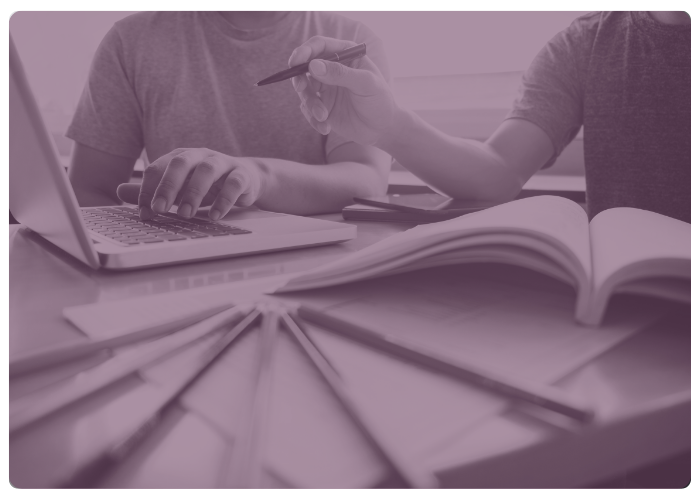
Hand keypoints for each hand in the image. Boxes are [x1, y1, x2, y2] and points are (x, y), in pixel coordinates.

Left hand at [116, 148, 263, 219]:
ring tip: (186, 215)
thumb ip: (153, 190)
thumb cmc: (208, 184)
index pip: (158, 168)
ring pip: (207, 171)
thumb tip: (120, 191)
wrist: (246, 179)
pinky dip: (224, 201)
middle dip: (167, 186)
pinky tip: (214, 216)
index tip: (145, 213)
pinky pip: (233, 184)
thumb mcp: (179, 188)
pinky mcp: (242, 175)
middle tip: (160, 210)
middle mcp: (200, 155)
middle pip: (180, 163)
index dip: (148, 190)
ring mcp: (222, 163)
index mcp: (180, 157)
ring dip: (195, 193)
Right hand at [289, 36, 398, 146]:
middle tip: (302, 90)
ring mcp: (325, 88)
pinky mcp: (322, 106)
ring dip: (310, 104)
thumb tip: (313, 66)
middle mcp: (332, 69)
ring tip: (324, 116)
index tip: (295, 62)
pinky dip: (313, 119)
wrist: (382, 129)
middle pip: (304, 67)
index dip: (305, 51)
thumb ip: (341, 73)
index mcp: (344, 55)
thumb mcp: (365, 84)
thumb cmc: (380, 101)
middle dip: (300, 79)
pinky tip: (326, 127)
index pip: (319, 46)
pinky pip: (307, 110)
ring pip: (304, 91)